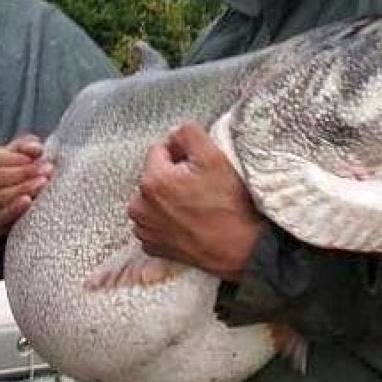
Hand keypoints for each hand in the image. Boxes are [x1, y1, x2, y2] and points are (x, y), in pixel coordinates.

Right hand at [0, 135, 51, 235]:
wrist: (7, 199)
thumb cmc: (11, 170)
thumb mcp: (17, 153)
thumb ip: (26, 146)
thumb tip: (35, 149)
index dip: (16, 158)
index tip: (36, 158)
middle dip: (23, 174)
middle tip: (45, 171)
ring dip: (23, 190)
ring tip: (42, 184)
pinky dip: (15, 210)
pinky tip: (28, 202)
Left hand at [128, 122, 264, 282]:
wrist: (240, 249)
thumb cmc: (228, 206)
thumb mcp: (213, 157)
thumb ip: (188, 133)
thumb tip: (174, 133)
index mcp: (152, 181)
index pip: (159, 150)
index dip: (181, 153)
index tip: (198, 166)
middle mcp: (140, 207)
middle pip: (154, 174)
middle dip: (173, 175)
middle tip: (200, 187)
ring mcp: (144, 229)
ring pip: (153, 198)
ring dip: (169, 197)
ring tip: (195, 205)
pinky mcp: (152, 245)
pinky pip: (155, 221)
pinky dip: (167, 218)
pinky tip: (189, 221)